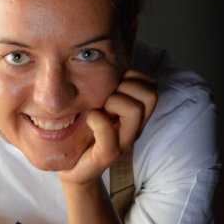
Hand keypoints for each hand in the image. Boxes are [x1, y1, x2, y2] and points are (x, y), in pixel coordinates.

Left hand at [58, 69, 156, 184]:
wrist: (71, 168)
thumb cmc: (82, 132)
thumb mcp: (95, 103)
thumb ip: (105, 86)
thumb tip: (102, 55)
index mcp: (134, 114)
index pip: (151, 84)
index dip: (133, 76)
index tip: (112, 85)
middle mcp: (134, 127)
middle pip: (151, 94)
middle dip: (126, 87)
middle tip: (106, 97)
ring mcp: (123, 142)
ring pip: (136, 109)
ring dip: (113, 101)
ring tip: (98, 108)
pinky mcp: (107, 155)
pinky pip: (109, 132)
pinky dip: (97, 120)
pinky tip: (88, 119)